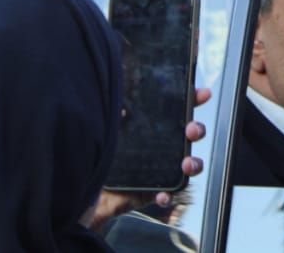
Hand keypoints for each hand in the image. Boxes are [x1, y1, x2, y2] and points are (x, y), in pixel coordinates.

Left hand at [92, 86, 211, 226]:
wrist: (81, 187)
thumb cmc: (94, 152)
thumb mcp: (106, 124)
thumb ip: (116, 108)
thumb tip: (123, 88)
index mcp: (151, 126)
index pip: (176, 108)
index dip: (192, 99)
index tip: (202, 94)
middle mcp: (160, 145)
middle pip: (189, 134)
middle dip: (197, 130)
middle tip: (191, 130)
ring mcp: (160, 167)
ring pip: (188, 163)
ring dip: (193, 163)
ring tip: (186, 164)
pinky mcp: (153, 190)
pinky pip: (169, 193)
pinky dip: (169, 194)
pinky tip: (162, 194)